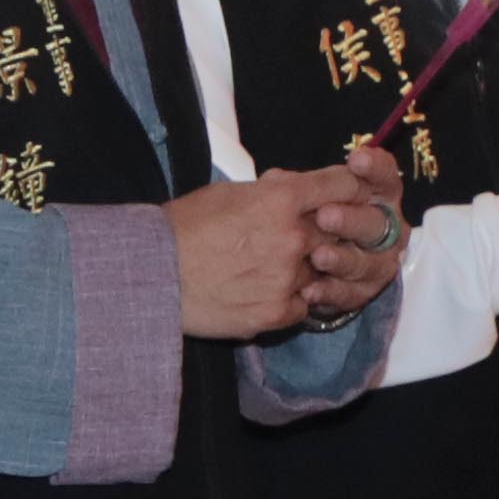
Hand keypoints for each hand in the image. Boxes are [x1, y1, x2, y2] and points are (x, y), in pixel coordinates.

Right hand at [165, 153, 396, 340]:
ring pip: (322, 270)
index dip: (347, 188)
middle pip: (338, 231)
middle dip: (325, 231)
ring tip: (272, 267)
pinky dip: (291, 299)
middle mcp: (293, 237)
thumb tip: (294, 186)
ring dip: (306, 267)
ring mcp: (288, 279)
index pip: (342, 185)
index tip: (345, 193)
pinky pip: (304, 304)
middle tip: (302, 235)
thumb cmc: (183, 227)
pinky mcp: (277, 313)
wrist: (151, 275)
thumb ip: (271, 190)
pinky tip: (263, 291)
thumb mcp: (228, 192)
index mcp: (281, 199)